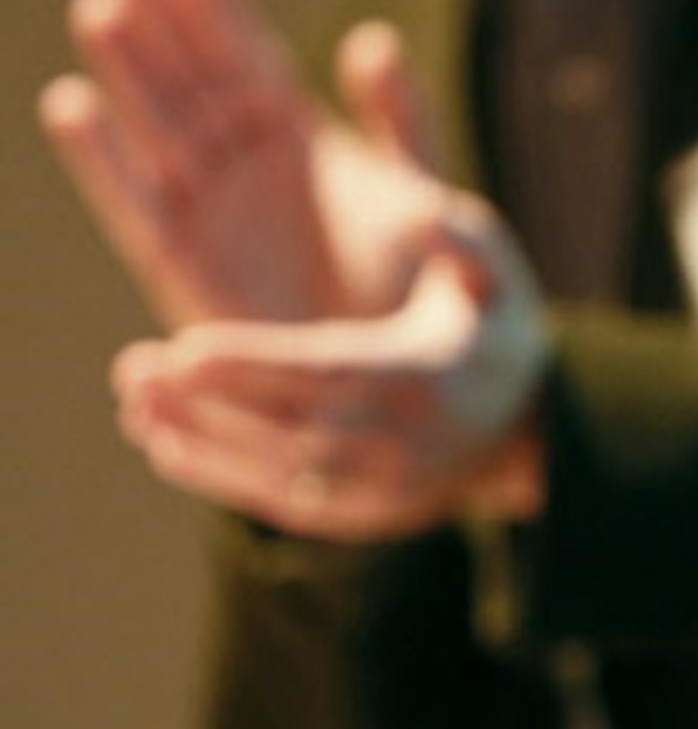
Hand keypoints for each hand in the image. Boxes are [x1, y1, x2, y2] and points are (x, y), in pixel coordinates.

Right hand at [42, 0, 444, 326]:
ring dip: (127, 71)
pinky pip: (137, 205)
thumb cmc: (419, 286)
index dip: (216, 11)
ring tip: (102, 8)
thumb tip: (374, 40)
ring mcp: (210, 208)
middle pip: (191, 78)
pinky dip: (102, 160)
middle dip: (158, 23)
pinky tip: (71, 104)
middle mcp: (241, 161)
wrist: (402, 378)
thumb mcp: (418, 192)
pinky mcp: (184, 264)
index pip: (250, 57)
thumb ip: (402, 121)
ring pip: (157, 127)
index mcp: (298, 134)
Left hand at [111, 192, 548, 539]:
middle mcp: (407, 444)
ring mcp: (388, 490)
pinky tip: (166, 446)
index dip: (250, 365)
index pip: (328, 374)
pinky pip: (286, 504)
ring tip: (136, 407)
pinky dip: (222, 478)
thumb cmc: (493, 326)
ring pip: (279, 473)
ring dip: (202, 443)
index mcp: (429, 378)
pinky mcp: (369, 516)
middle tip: (133, 373)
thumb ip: (456, 232)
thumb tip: (424, 212)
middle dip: (208, 404)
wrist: (532, 424)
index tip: (181, 349)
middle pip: (290, 429)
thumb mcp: (493, 267)